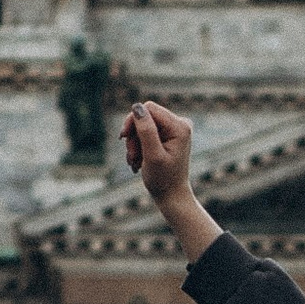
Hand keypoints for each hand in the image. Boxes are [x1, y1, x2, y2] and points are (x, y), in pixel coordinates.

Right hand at [121, 100, 217, 262]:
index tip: (124, 138)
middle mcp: (180, 123)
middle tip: (132, 156)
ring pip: (142, 126)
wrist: (172, 196)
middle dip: (134, 136)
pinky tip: (138, 161)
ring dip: (134, 144)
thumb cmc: (163, 180)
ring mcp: (174, 129)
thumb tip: (137, 107)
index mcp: (180, 126)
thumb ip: (146, 131)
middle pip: (145, 116)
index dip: (133, 121)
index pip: (149, 109)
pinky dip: (139, 147)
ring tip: (135, 162)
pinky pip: (146, 133)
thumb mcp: (152, 155)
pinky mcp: (168, 135)